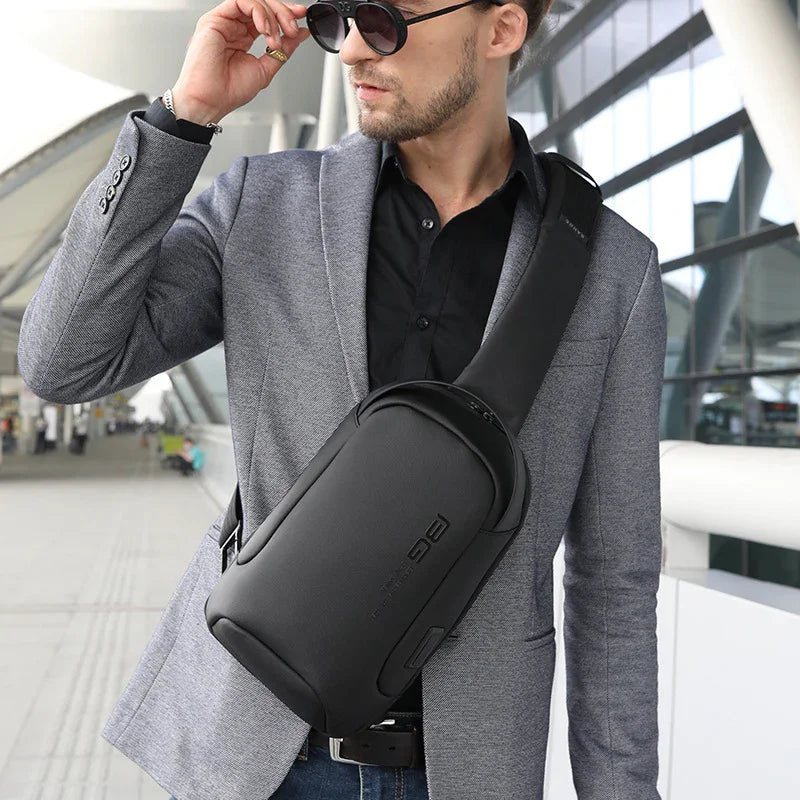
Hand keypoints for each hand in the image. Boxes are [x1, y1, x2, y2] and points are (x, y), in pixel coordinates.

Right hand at [170, 0, 311, 124]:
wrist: (210, 100)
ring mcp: (225, 21)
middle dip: (283, 14)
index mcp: (243, 38)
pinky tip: (265, 29)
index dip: (285, 14)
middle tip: (293, 29)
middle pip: (263, 6)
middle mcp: (233, 27)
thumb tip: (300, 34)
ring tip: (275, 39)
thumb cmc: (229, 91)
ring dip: (272, 16)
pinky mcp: (215, 18)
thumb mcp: (266, 68)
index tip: (301, 18)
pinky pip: (241, 1)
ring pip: (254, 1)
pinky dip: (259, 12)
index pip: (267, 17)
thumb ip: (283, 49)